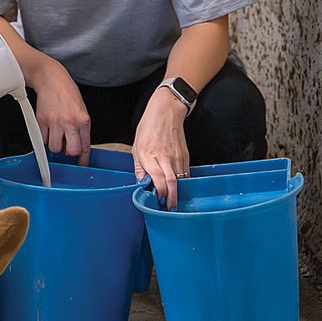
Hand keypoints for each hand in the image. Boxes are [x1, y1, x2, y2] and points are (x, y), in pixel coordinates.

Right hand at [29, 66, 91, 165]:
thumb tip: (78, 145)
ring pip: (53, 147)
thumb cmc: (67, 92)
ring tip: (55, 133)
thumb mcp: (81, 109)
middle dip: (67, 151)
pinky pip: (42, 139)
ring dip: (54, 144)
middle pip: (70, 151)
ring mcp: (55, 122)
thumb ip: (81, 128)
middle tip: (65, 144)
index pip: (85, 146)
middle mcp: (70, 122)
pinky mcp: (41, 121)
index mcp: (83, 120)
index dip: (83, 158)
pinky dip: (44, 137)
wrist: (51, 78)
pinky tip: (48, 127)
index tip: (81, 164)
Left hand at [132, 89, 190, 209]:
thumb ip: (139, 167)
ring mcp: (176, 156)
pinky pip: (185, 173)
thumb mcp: (136, 146)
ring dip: (177, 193)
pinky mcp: (185, 155)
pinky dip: (183, 183)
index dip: (159, 192)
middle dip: (171, 198)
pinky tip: (179, 189)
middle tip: (169, 209)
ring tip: (174, 203)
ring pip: (180, 179)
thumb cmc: (149, 127)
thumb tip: (141, 183)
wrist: (166, 111)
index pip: (157, 178)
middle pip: (171, 182)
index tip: (159, 201)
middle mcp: (164, 157)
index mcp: (149, 155)